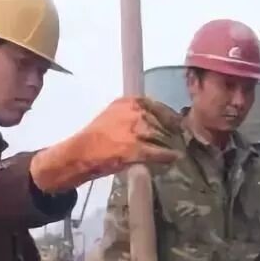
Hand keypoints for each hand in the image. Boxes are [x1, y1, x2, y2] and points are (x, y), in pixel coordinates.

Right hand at [30, 97, 182, 192]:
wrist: (80, 152)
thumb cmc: (95, 136)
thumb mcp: (113, 115)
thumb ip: (132, 114)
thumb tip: (153, 121)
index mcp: (128, 102)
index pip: (157, 106)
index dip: (168, 116)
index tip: (175, 123)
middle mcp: (134, 113)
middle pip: (162, 122)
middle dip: (171, 131)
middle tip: (178, 139)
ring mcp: (137, 131)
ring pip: (163, 137)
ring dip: (170, 144)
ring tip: (176, 148)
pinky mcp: (138, 149)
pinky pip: (160, 152)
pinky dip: (168, 156)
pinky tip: (174, 158)